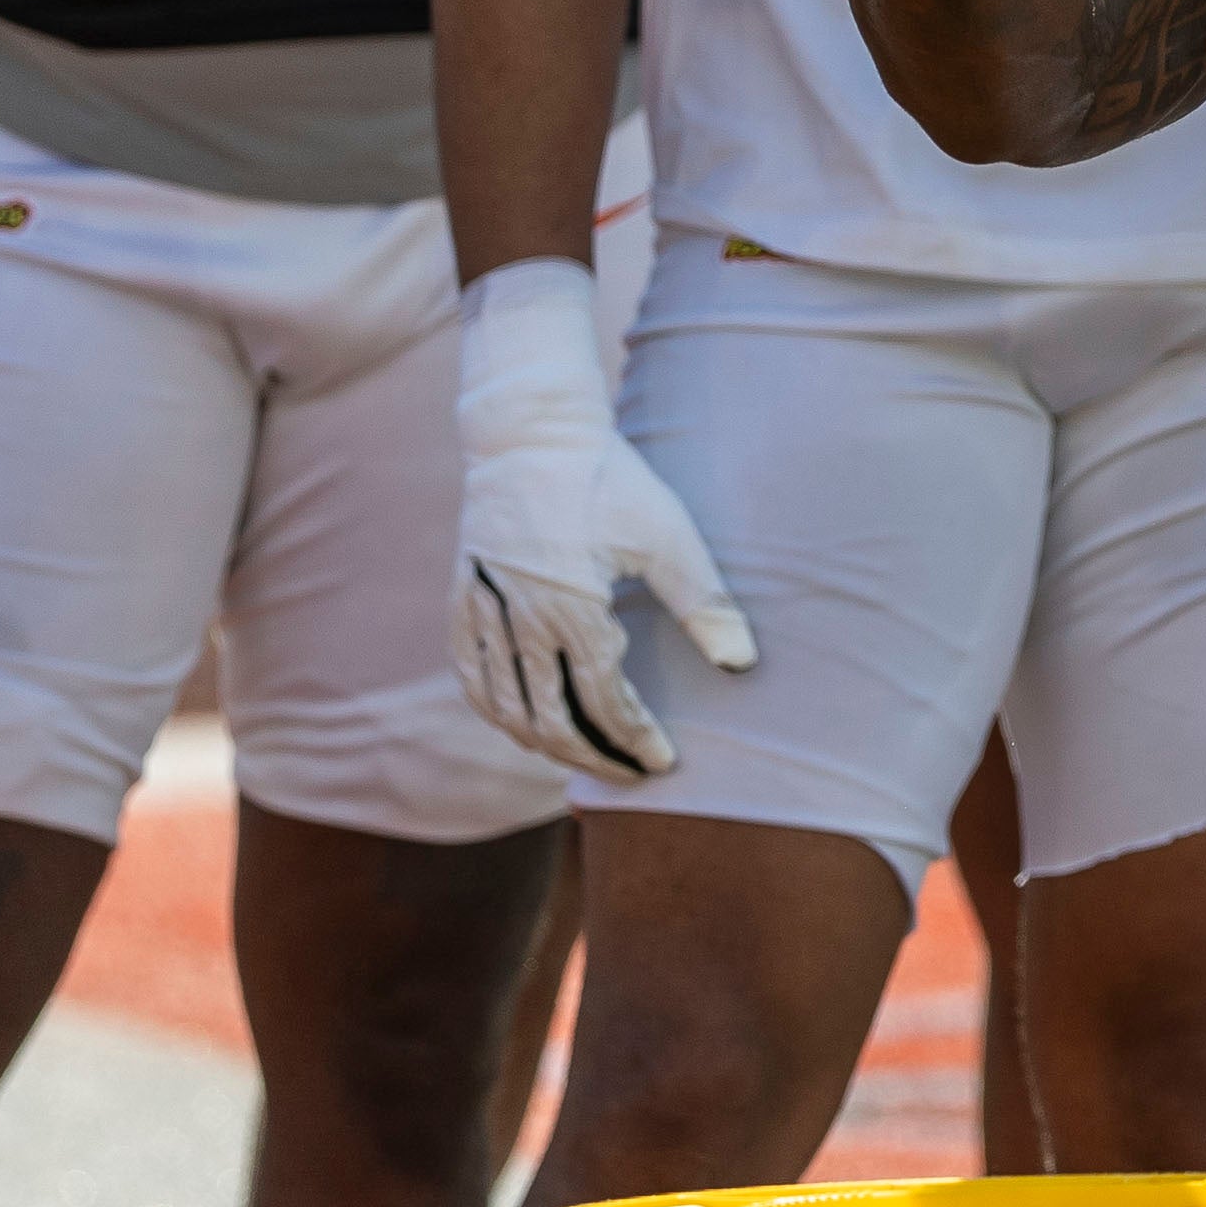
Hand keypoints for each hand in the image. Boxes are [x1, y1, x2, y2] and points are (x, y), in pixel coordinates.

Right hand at [451, 259, 753, 781]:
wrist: (529, 432)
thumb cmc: (608, 478)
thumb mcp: (668, 534)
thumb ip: (705, 602)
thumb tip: (742, 663)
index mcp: (572, 610)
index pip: (603, 702)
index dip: (633, 740)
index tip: (662, 762)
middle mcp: (519, 620)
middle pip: (549, 721)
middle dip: (592, 758)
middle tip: (628, 775)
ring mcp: (483, 611)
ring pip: (504, 708)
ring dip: (543, 744)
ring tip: (582, 758)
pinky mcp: (462, 597)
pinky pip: (471, 675)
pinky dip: (496, 711)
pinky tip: (521, 724)